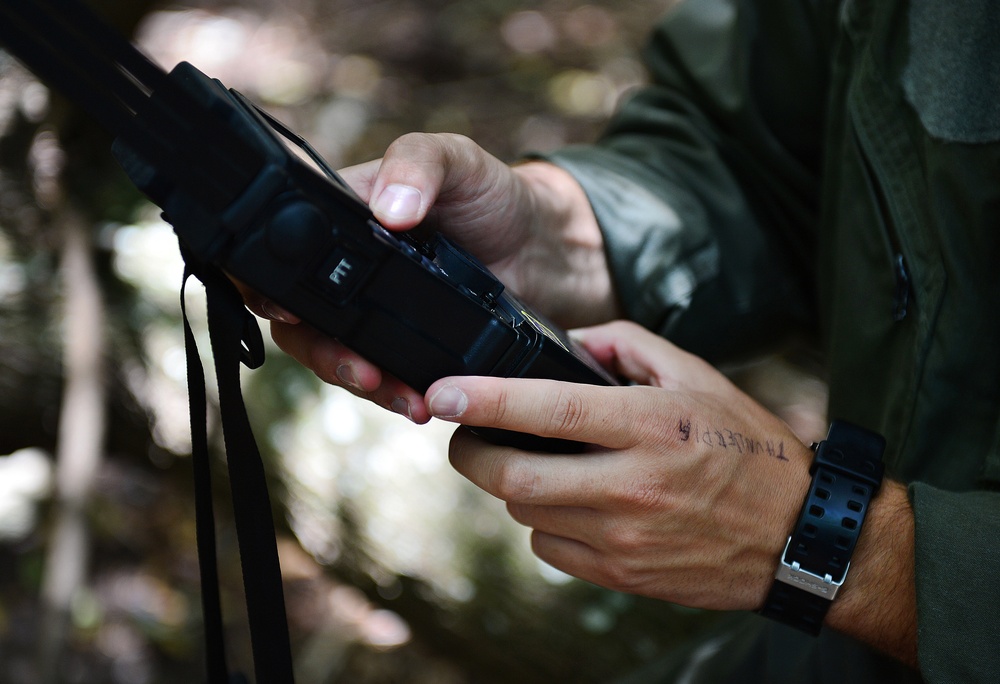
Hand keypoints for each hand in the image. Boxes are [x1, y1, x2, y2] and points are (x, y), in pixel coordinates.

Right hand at [247, 133, 616, 420]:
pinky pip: (380, 376)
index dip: (269, 284)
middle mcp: (347, 267)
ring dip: (354, 379)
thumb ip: (419, 165)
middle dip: (320, 350)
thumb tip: (389, 207)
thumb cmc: (496, 193)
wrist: (548, 249)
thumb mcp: (457, 159)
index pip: (282, 249)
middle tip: (356, 368)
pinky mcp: (405, 346)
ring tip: (395, 394)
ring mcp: (373, 311)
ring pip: (335, 354)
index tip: (290, 311)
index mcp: (342, 214)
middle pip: (299, 318)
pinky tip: (417, 402)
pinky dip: (392, 393)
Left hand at [425, 320, 812, 610]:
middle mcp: (632, 485)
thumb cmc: (749, 448)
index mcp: (650, 425)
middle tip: (466, 435)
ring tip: (539, 464)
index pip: (549, 407)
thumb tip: (572, 339)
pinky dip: (543, 523)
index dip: (484, 398)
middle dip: (469, 453)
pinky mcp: (622, 575)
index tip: (442, 392)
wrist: (798, 537)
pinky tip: (571, 505)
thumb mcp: (699, 378)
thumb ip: (630, 345)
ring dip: (515, 484)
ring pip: (524, 511)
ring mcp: (624, 537)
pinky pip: (547, 549)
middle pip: (512, 474)